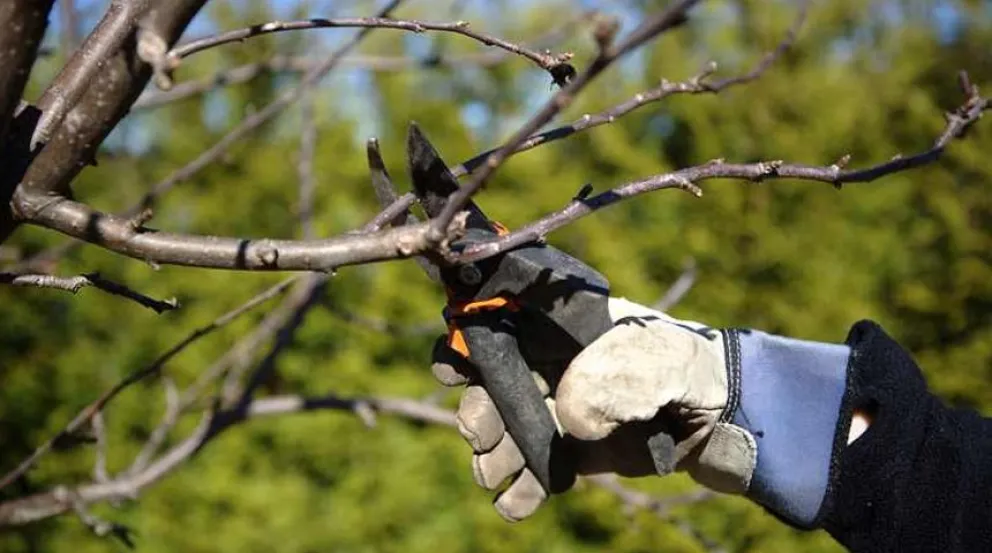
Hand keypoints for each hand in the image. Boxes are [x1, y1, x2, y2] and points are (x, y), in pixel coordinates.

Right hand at [431, 298, 756, 520]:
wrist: (728, 421)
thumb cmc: (693, 372)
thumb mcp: (658, 361)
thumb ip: (611, 379)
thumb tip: (569, 421)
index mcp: (562, 326)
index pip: (497, 322)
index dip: (466, 341)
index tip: (454, 369)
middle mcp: (551, 363)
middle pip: (488, 383)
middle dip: (477, 411)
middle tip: (483, 436)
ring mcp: (558, 408)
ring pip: (501, 431)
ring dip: (492, 456)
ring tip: (500, 474)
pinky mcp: (570, 450)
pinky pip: (529, 469)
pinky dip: (517, 490)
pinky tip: (518, 503)